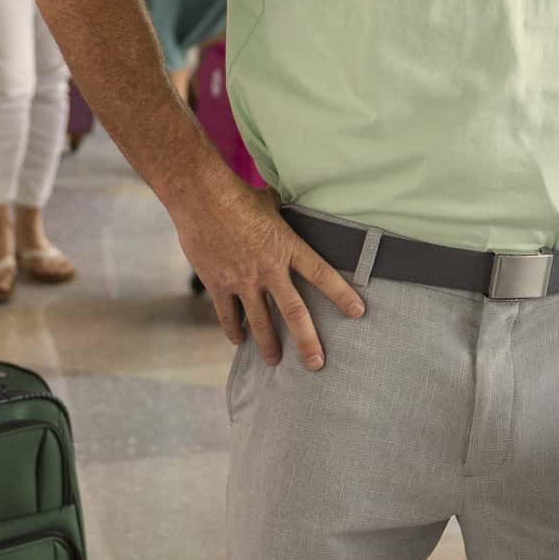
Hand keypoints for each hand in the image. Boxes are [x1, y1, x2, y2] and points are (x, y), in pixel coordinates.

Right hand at [173, 179, 364, 367]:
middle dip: (308, 342)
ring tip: (274, 360)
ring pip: (260, 322)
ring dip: (268, 345)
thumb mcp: (271, 203)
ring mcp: (242, 280)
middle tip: (316, 364)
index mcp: (287, 247)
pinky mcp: (218, 284)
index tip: (358, 312)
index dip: (341, 294)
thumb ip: (285, 216)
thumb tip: (293, 209)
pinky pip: (228, 315)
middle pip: (294, 312)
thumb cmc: (237, 195)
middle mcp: (268, 269)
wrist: (201, 197)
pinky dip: (234, 330)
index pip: (322, 274)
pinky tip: (238, 341)